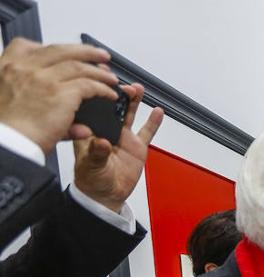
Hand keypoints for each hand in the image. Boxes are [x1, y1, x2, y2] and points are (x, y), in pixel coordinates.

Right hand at [0, 39, 119, 154]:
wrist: (7, 143)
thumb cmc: (5, 128)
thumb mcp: (5, 100)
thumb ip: (31, 95)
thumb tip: (50, 101)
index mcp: (7, 66)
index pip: (28, 46)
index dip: (51, 48)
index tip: (65, 53)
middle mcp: (25, 67)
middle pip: (60, 50)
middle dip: (85, 51)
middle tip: (99, 55)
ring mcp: (44, 79)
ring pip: (79, 66)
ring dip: (99, 72)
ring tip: (110, 77)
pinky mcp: (61, 94)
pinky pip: (89, 85)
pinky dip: (103, 89)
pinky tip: (109, 95)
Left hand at [73, 82, 162, 212]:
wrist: (105, 196)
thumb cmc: (91, 180)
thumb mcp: (91, 167)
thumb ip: (96, 153)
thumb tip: (102, 143)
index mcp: (90, 131)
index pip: (91, 106)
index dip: (94, 90)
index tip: (98, 78)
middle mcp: (106, 130)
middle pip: (111, 105)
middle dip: (115, 91)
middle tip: (121, 84)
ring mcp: (122, 137)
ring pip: (127, 113)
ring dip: (132, 100)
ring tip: (136, 88)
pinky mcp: (136, 146)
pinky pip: (146, 131)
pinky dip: (153, 121)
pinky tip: (158, 111)